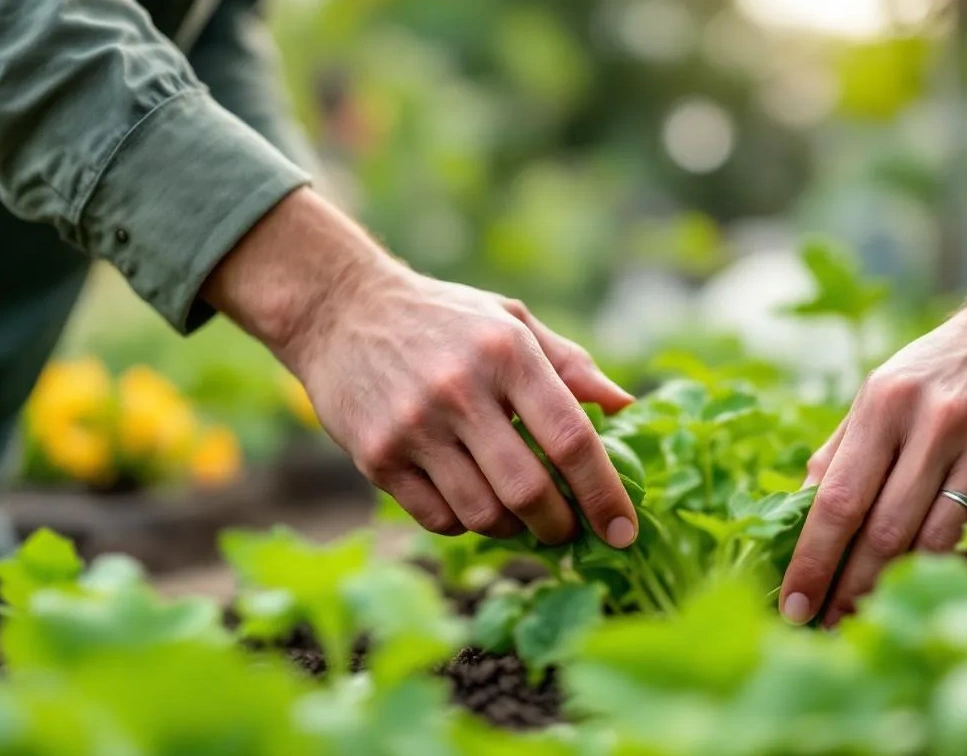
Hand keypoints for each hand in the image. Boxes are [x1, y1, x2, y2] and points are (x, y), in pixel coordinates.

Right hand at [203, 188, 639, 547]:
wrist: (341, 310)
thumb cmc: (443, 318)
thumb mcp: (510, 320)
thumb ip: (570, 364)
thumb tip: (625, 407)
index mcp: (508, 352)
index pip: (572, 439)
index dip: (605, 493)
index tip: (624, 531)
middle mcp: (461, 390)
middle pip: (529, 491)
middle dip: (560, 526)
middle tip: (569, 530)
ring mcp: (415, 427)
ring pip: (483, 514)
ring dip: (512, 529)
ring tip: (518, 514)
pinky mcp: (377, 456)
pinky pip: (438, 519)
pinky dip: (464, 523)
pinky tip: (470, 500)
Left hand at [780, 214, 966, 626]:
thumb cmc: (947, 365)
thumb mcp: (884, 387)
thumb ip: (842, 447)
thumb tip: (799, 511)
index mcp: (885, 403)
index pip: (837, 500)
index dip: (811, 561)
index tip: (791, 606)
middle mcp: (937, 422)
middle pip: (884, 532)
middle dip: (850, 590)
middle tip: (829, 629)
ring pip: (938, 543)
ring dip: (901, 588)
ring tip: (872, 616)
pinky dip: (964, 570)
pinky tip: (939, 584)